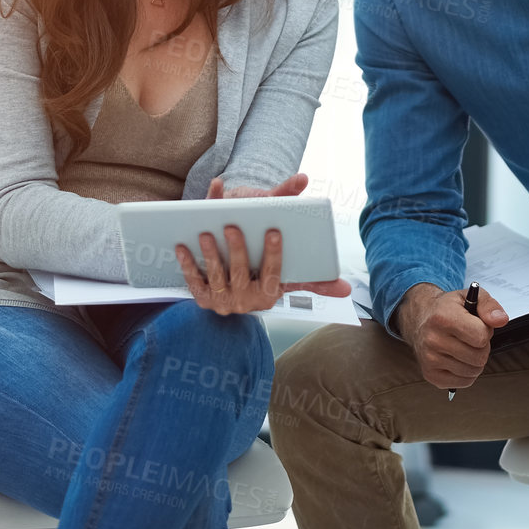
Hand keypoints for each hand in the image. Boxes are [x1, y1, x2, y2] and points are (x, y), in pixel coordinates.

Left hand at [179, 173, 350, 309]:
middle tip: (233, 226)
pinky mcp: (202, 299)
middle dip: (236, 250)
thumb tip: (347, 289)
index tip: (275, 230)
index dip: (274, 254)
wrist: (233, 295)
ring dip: (210, 254)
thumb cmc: (264, 277)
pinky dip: (186, 263)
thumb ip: (315, 279)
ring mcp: (222, 302)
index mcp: (269, 295)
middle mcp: (245, 302)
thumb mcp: (289, 278)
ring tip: (207, 232)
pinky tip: (182, 245)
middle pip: (241, 273)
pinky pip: (193, 281)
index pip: (273, 274)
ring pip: (215, 277)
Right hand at [396, 283, 508, 390]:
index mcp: (443, 317)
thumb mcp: (471, 297)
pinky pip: (465, 382)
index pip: (481, 337)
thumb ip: (489, 306)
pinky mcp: (431, 375)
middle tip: (469, 337)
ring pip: (473, 371)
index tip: (476, 325)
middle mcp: (433, 339)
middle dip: (481, 347)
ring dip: (474, 360)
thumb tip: (500, 320)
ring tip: (463, 346)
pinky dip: (466, 372)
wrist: (420, 319)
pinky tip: (457, 359)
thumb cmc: (447, 309)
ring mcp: (430, 359)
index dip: (485, 331)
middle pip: (479, 357)